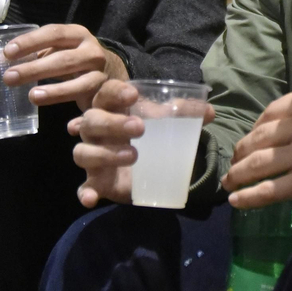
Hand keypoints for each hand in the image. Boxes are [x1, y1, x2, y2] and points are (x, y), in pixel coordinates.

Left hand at [2, 24, 127, 110]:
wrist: (113, 73)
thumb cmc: (73, 59)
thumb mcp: (52, 51)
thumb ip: (25, 56)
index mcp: (77, 34)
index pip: (53, 33)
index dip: (31, 41)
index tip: (8, 52)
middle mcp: (92, 51)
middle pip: (62, 59)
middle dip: (35, 68)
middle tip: (9, 77)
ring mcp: (100, 74)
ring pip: (79, 82)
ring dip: (55, 90)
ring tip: (32, 96)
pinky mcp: (104, 94)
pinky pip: (88, 102)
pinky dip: (75, 111)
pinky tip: (61, 117)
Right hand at [69, 78, 215, 208]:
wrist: (145, 162)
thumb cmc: (150, 132)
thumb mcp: (165, 120)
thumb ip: (184, 113)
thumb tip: (209, 111)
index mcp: (110, 108)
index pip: (104, 94)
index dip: (115, 92)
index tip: (133, 94)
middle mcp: (95, 130)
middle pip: (91, 122)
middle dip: (113, 123)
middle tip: (140, 128)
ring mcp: (93, 156)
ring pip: (83, 152)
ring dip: (104, 154)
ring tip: (133, 155)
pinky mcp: (96, 182)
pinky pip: (83, 188)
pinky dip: (85, 193)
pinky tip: (92, 198)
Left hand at [221, 85, 291, 208]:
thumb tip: (273, 125)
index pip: (271, 112)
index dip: (254, 129)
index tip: (249, 141)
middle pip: (259, 138)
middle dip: (241, 153)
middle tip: (234, 164)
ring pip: (259, 163)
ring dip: (238, 175)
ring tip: (230, 183)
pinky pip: (269, 189)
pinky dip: (247, 196)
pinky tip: (236, 201)